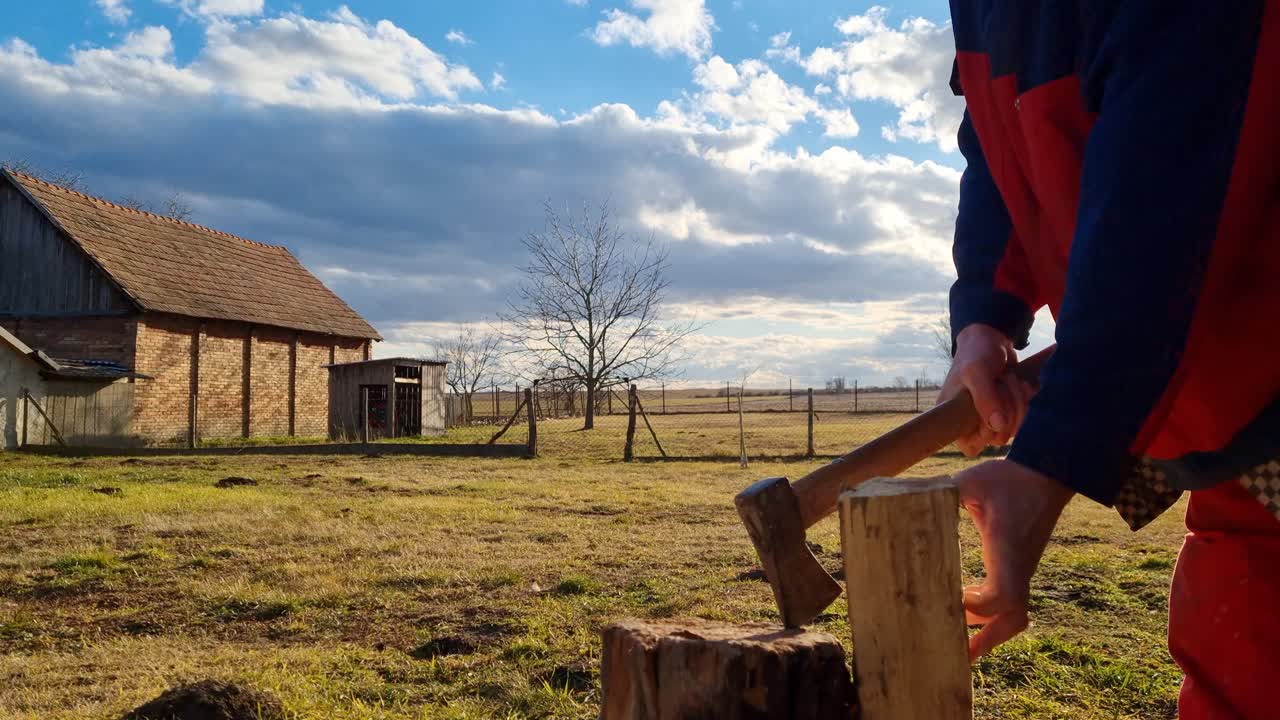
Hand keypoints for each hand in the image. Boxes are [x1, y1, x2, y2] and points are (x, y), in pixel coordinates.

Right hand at [939, 324, 1034, 456]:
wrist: (992, 338)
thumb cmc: (977, 353)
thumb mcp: (977, 372)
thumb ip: (986, 398)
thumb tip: (999, 426)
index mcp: (953, 418)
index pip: (970, 446)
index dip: (986, 432)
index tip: (992, 407)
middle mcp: (970, 422)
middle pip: (998, 437)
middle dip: (1007, 409)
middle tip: (1004, 383)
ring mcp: (990, 418)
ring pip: (1013, 429)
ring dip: (1018, 403)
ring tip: (1011, 379)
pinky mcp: (1007, 412)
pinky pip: (1023, 420)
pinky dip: (1027, 402)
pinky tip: (1023, 385)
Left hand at [957, 459, 1073, 659]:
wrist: (1049, 472)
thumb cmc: (1010, 476)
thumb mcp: (972, 480)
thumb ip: (940, 490)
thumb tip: (902, 494)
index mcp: (1007, 550)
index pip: (1003, 596)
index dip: (979, 609)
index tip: (953, 602)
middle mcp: (1019, 566)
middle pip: (1013, 619)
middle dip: (986, 640)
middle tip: (956, 655)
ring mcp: (1023, 568)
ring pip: (1016, 613)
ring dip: (989, 630)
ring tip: (957, 640)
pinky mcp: (1022, 565)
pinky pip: (1012, 599)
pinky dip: (992, 611)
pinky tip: (966, 604)